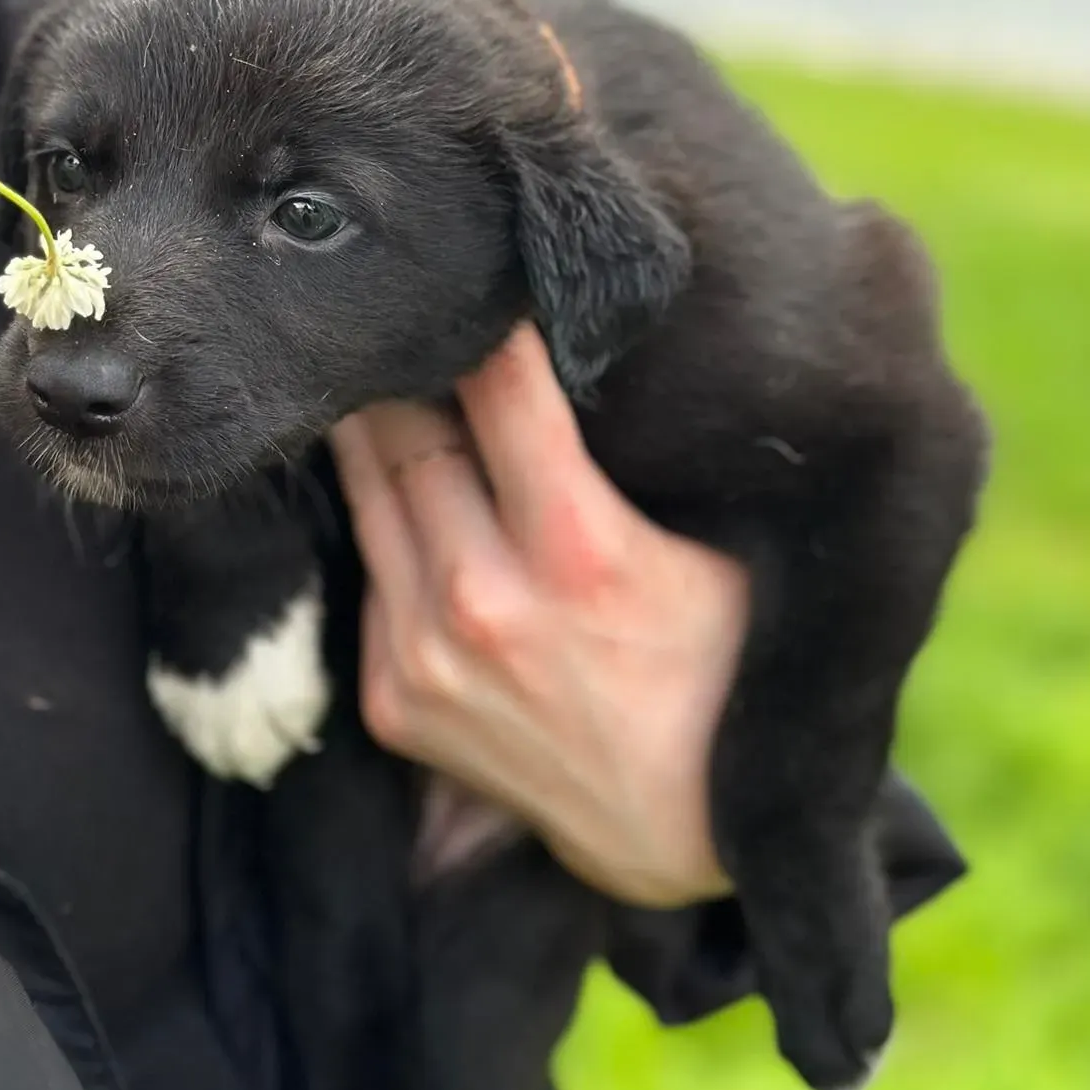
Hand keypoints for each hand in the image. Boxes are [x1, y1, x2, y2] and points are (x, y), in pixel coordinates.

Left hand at [332, 324, 748, 908]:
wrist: (683, 839)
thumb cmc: (722, 672)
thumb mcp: (718, 557)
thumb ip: (653, 464)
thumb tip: (603, 349)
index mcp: (580, 554)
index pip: (503, 386)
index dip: (491, 308)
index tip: (483, 251)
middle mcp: (484, 603)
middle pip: (407, 427)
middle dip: (413, 354)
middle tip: (412, 292)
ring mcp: (423, 656)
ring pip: (367, 487)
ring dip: (378, 419)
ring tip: (390, 358)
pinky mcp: (393, 701)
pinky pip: (370, 564)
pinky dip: (382, 508)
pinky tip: (401, 464)